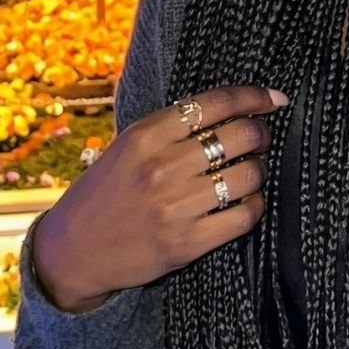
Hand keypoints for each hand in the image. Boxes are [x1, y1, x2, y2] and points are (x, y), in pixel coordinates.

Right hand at [33, 82, 287, 310]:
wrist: (73, 252)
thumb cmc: (105, 193)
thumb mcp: (126, 147)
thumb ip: (169, 128)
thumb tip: (229, 108)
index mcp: (145, 135)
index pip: (215, 103)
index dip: (254, 97)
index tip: (274, 99)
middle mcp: (162, 168)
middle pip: (240, 136)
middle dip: (261, 134)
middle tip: (260, 139)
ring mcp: (175, 207)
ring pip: (248, 175)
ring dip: (259, 171)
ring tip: (251, 171)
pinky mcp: (187, 243)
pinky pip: (244, 216)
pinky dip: (254, 206)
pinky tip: (246, 202)